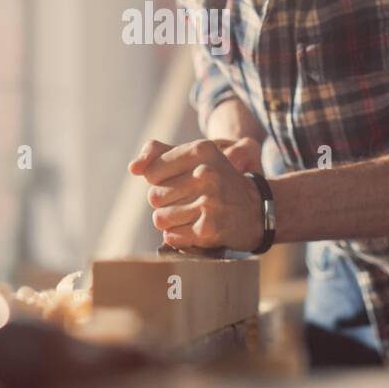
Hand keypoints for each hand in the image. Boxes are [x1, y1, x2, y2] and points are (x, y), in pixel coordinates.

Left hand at [128, 138, 263, 250]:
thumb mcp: (194, 157)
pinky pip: (171, 237)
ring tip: (191, 215)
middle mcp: (207, 174)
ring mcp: (210, 202)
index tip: (178, 181)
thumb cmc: (215, 181)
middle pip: (153, 196)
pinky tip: (196, 228)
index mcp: (201, 150)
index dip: (158, 181)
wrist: (255, 210)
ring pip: (159, 219)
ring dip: (171, 221)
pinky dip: (179, 237)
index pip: (151, 171)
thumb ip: (158, 154)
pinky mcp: (210, 229)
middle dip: (165, 202)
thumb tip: (133, 168)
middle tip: (188, 200)